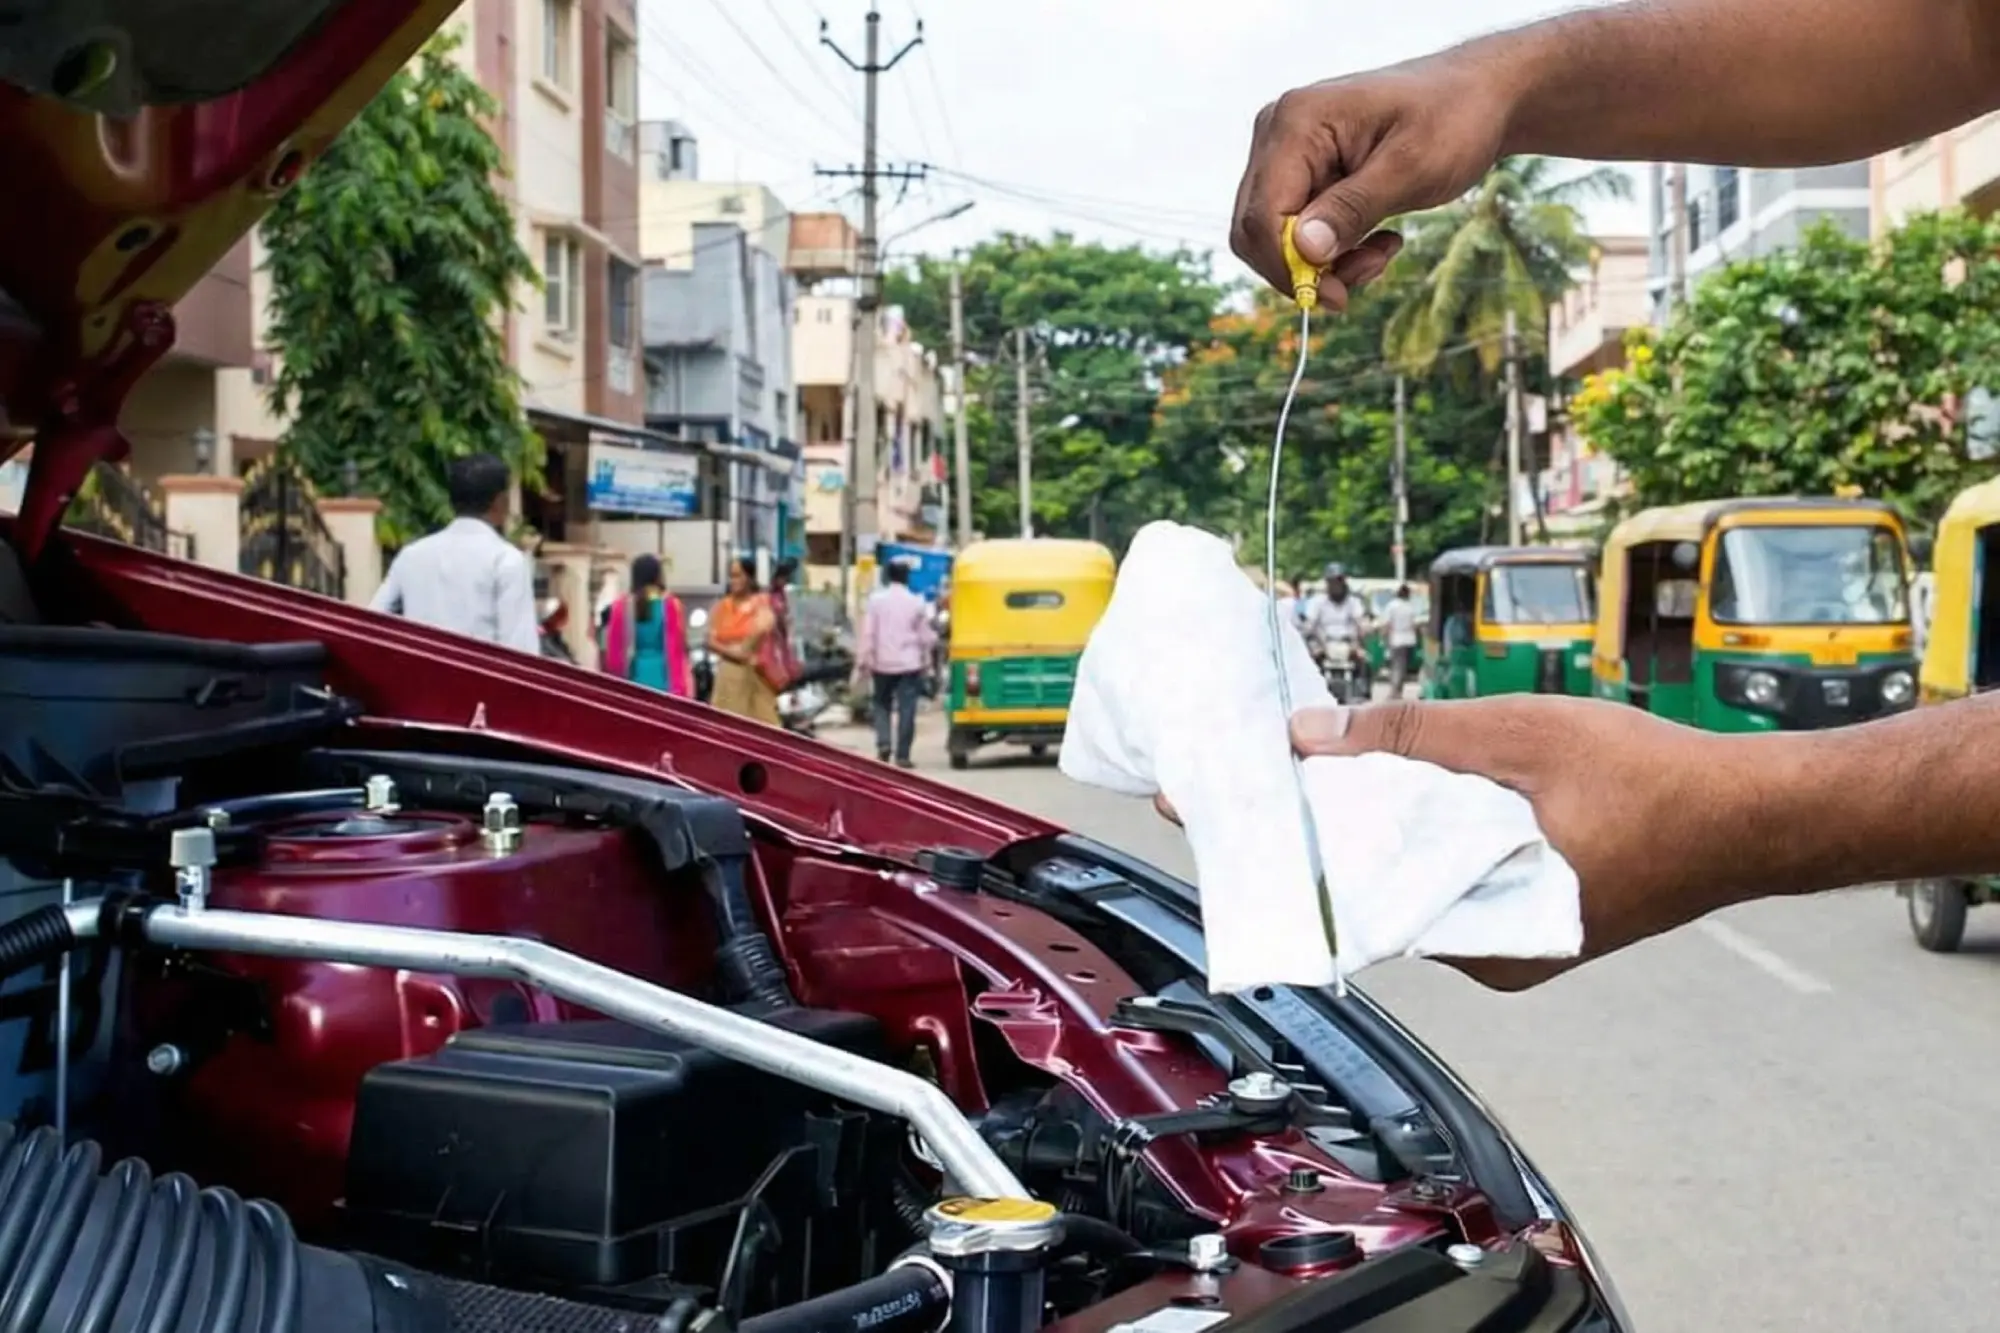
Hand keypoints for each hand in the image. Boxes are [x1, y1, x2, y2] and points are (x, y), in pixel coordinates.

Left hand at [1158, 697, 1781, 988]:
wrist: (1752, 817)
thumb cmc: (1651, 779)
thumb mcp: (1518, 736)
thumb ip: (1410, 735)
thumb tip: (1309, 735)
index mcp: (1475, 931)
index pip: (1342, 893)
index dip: (1274, 846)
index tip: (1207, 811)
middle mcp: (1479, 950)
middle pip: (1362, 887)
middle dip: (1299, 831)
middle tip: (1230, 779)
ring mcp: (1500, 935)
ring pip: (1399, 878)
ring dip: (1349, 826)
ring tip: (1282, 775)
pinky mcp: (1520, 912)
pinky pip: (1439, 873)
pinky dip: (1403, 830)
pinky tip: (1369, 784)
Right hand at [1232, 56, 1512, 307]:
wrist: (1477, 96)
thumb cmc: (1453, 119)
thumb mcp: (1411, 168)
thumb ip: (1353, 209)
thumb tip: (1303, 251)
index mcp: (1297, 122)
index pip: (1262, 214)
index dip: (1289, 267)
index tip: (1337, 297)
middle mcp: (1277, 133)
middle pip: (1257, 230)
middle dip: (1307, 268)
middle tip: (1366, 276)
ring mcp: (1286, 151)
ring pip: (1275, 236)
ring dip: (1324, 262)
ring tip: (1382, 253)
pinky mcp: (1302, 170)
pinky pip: (1297, 230)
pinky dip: (1333, 250)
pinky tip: (1376, 240)